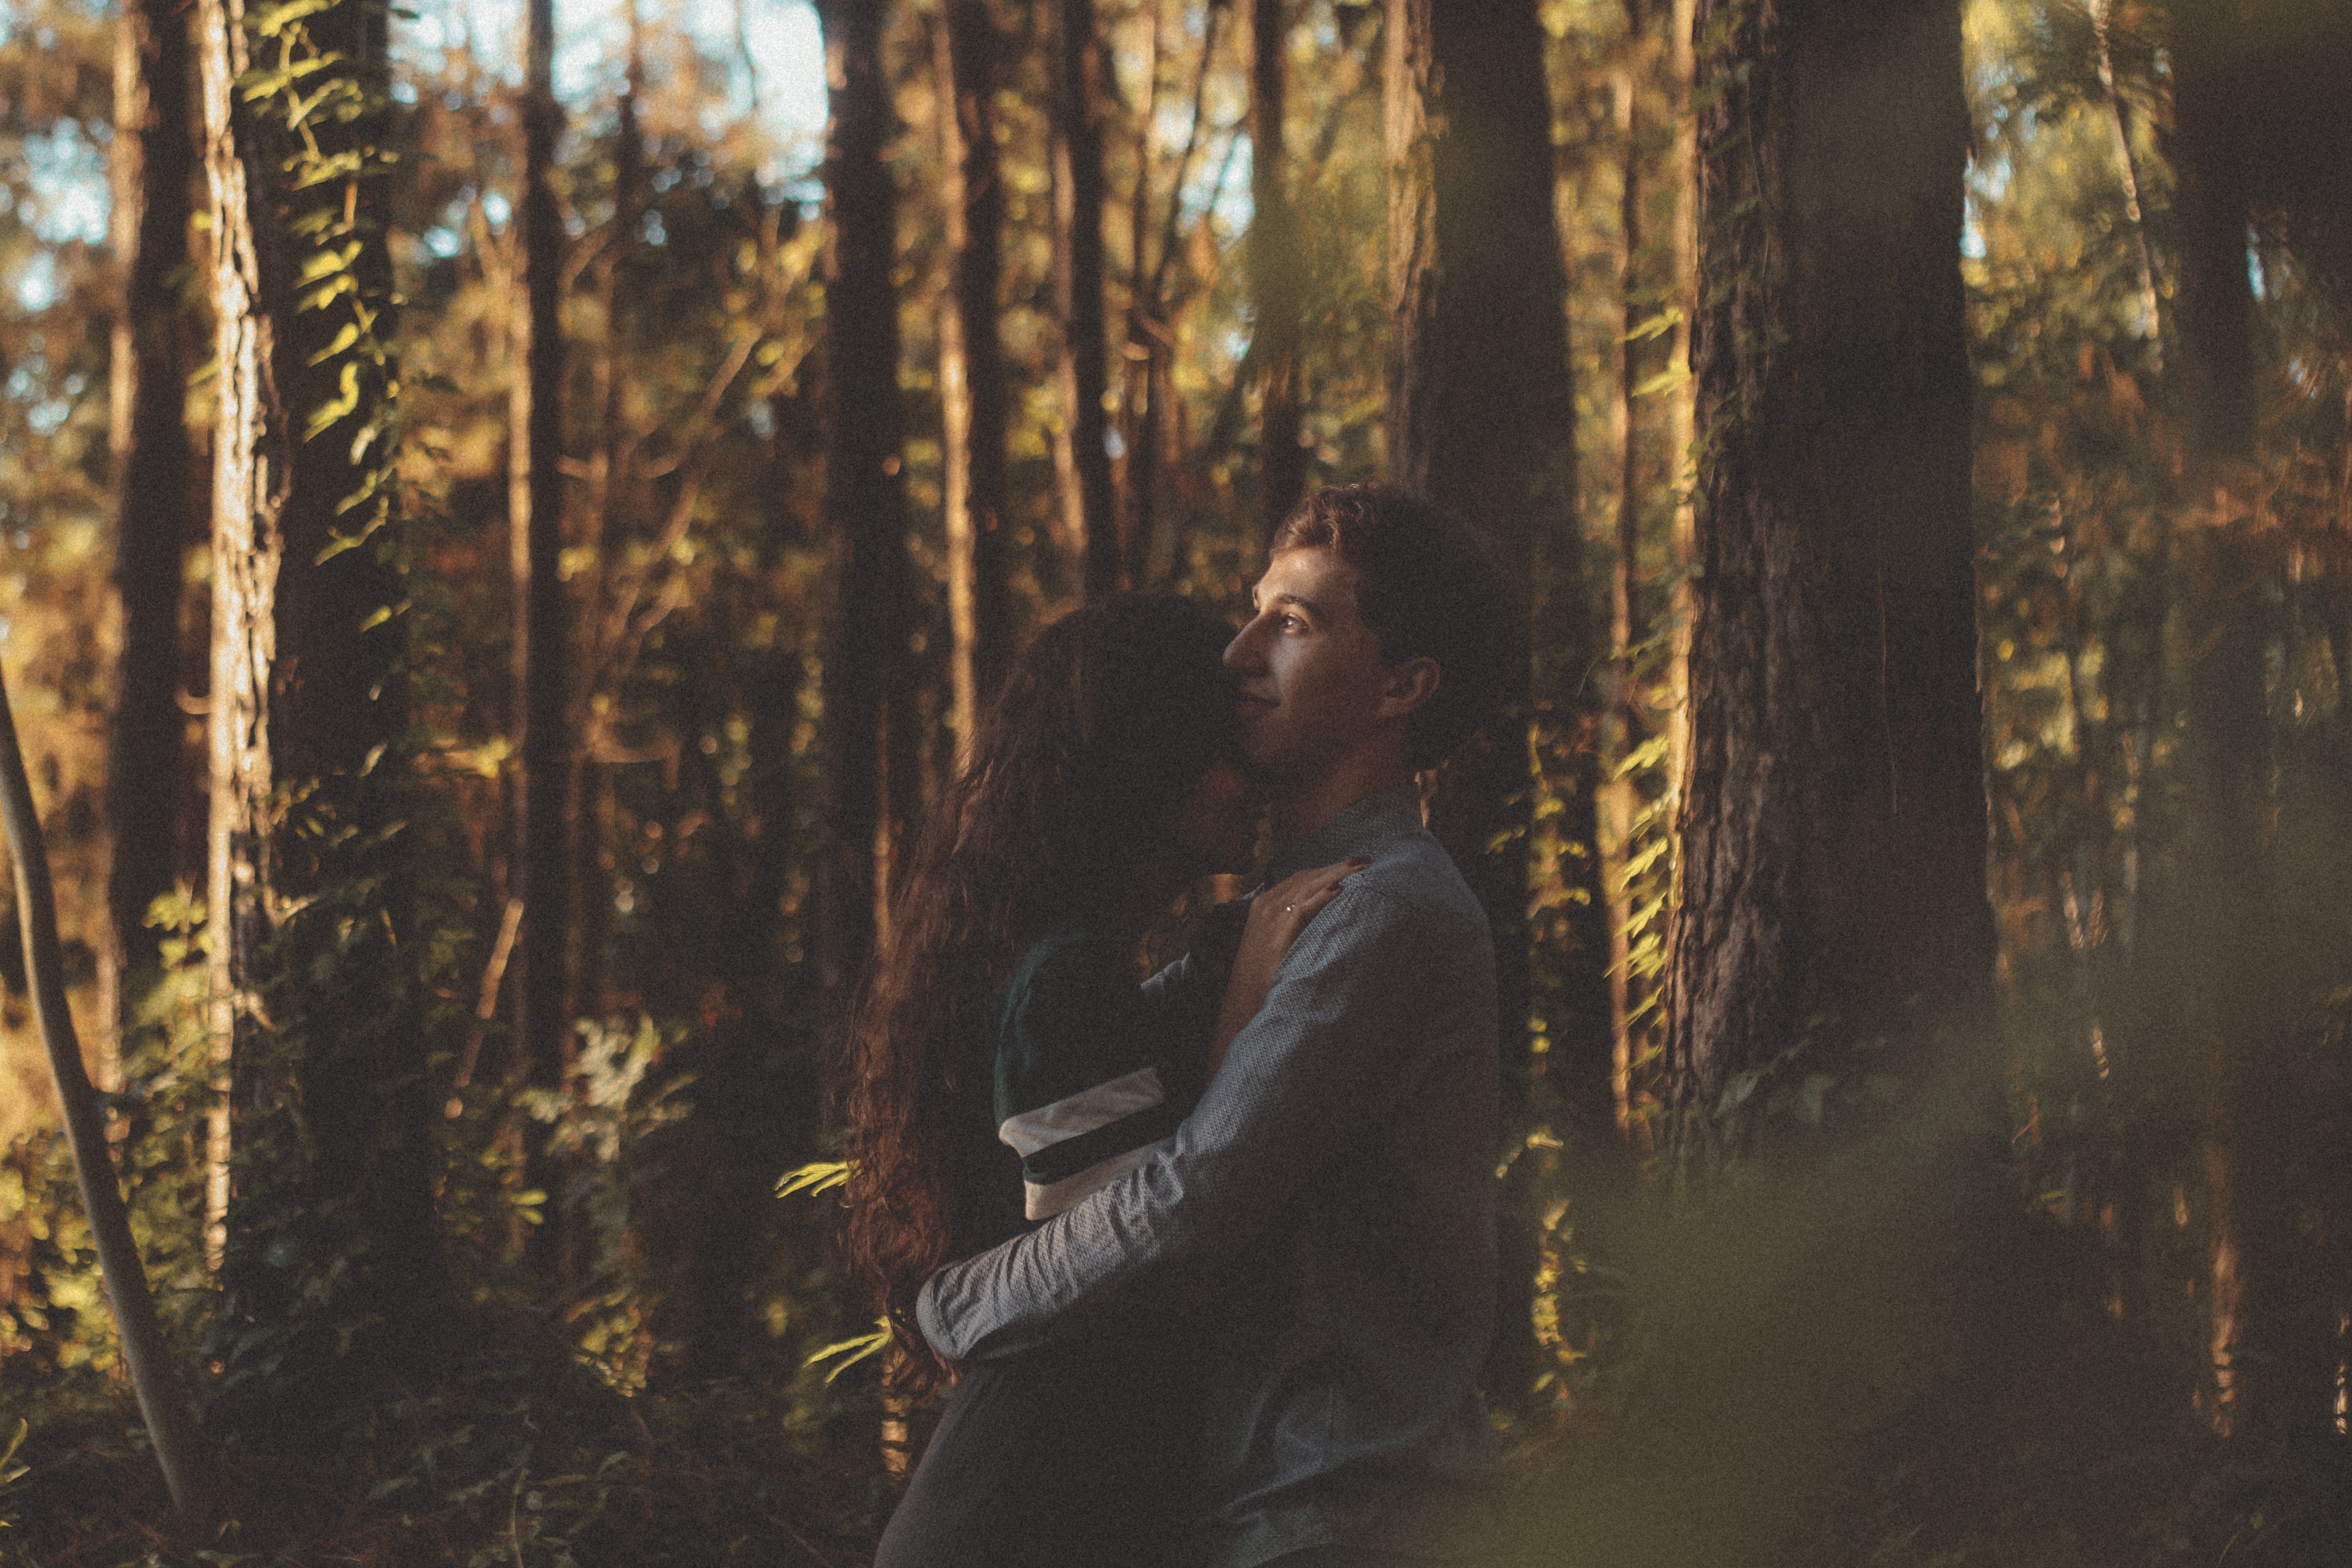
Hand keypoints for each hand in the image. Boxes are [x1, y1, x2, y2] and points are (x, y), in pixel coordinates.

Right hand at [1208, 857, 1368, 1078]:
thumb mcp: (1275, 941)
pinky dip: (1322, 895)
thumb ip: (1294, 924)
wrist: (1244, 999)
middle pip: (1309, 876)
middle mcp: (1268, 903)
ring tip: (1361, 866)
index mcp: (1266, 903)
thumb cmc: (1264, 973)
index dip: (1329, 868)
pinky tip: (1340, 888)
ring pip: (1309, 885)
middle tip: (1366, 860)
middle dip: (1338, 866)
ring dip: (1337, 873)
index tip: (1353, 864)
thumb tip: (1323, 917)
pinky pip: (1304, 907)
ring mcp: (1272, 915)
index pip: (1302, 877)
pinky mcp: (1279, 931)